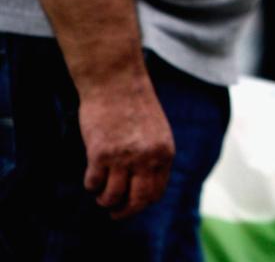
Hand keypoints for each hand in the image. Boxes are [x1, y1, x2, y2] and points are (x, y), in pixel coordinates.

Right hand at [79, 77, 174, 219]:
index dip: (142, 203)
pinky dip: (91, 186)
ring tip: (101, 195)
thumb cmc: (134, 104)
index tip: (132, 205)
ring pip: (112, 196)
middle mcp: (147, 158)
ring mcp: (124, 157)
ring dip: (105, 200)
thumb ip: (154, 155)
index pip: (156, 192)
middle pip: (137, 200)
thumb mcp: (156, 130)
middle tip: (114, 213)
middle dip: (125, 212)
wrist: (116, 81)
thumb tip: (144, 184)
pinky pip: (94, 183)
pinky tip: (92, 179)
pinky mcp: (100, 153)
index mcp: (164, 152)